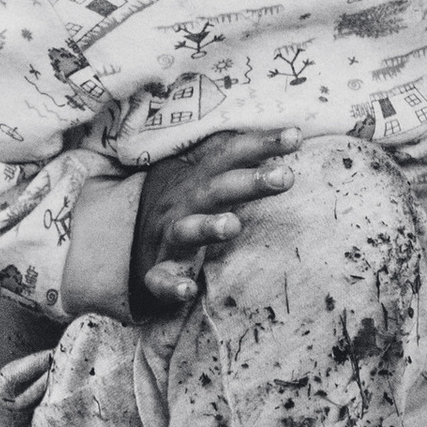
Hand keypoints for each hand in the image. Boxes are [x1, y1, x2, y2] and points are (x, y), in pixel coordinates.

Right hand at [128, 128, 301, 317]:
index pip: (232, 154)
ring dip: (208, 227)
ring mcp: (169, 235)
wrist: (131, 237)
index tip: (295, 135)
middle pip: (217, 188)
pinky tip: (189, 290)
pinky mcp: (157, 271)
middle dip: (250, 181)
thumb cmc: (185, 202)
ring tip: (233, 225)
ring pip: (186, 230)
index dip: (262, 143)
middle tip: (286, 176)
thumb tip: (291, 136)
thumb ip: (239, 158)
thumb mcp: (205, 174)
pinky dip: (172, 286)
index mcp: (200, 178)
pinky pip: (160, 279)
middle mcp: (185, 203)